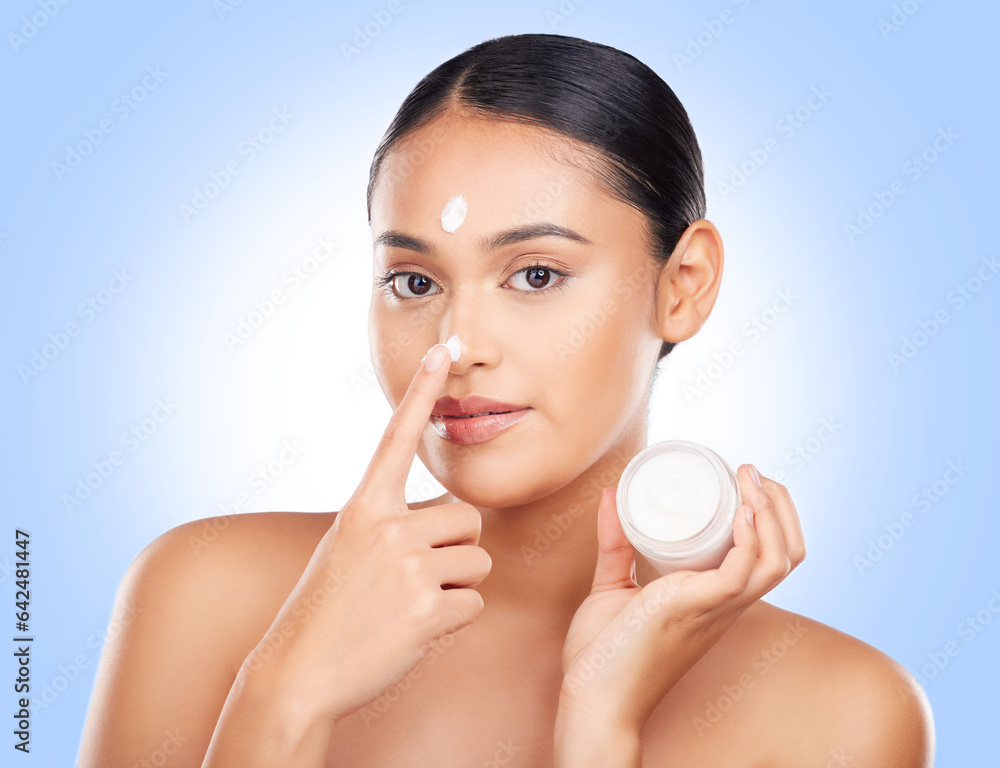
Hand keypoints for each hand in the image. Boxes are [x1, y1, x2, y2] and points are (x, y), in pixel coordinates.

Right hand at [243, 343, 491, 723]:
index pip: (397, 438)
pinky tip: (415, 629)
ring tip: (409, 603)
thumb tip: (452, 515)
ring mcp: (407, 569)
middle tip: (415, 576)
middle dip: (456, 548)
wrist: (299, 672)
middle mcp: (387, 528)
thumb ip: (393, 521)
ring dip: (456, 584)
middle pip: (469, 519)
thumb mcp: (347, 546)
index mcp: (364, 506)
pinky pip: (474, 603)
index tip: (442, 350)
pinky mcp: (426, 610)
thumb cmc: (327, 607)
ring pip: (477, 562)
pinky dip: (453, 619)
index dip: (421, 392)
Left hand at [556, 465, 805, 735]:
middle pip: (788, 555)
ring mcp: (714, 608)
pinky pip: (741, 573)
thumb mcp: (613, 585)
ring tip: (751, 480)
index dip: (773, 517)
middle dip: (782, 507)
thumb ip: (615, 543)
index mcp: (716, 601)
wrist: (592, 698)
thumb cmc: (604, 654)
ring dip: (771, 513)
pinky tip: (741, 512)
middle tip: (752, 472)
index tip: (747, 480)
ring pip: (777, 560)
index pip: (772, 558)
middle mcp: (725, 605)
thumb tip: (613, 495)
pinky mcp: (695, 609)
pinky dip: (750, 538)